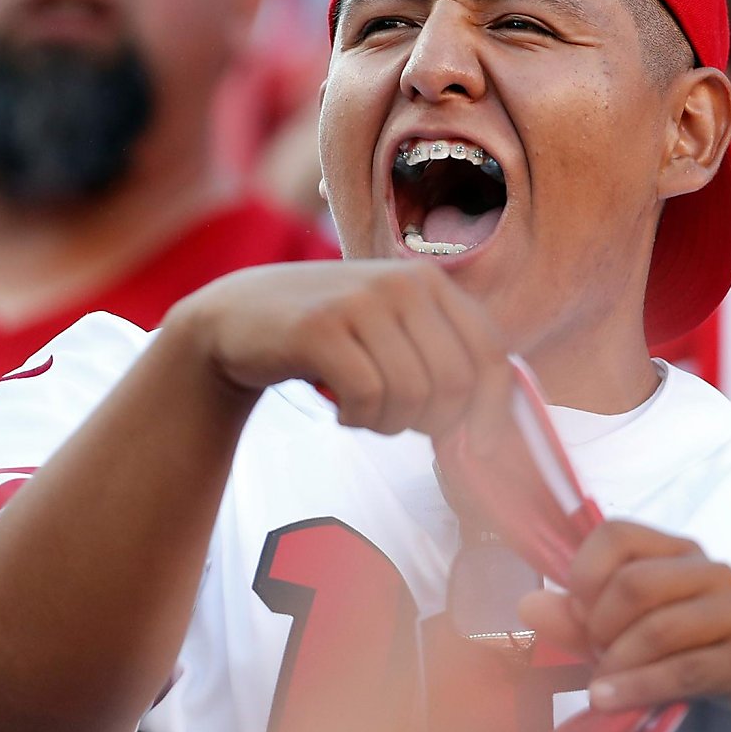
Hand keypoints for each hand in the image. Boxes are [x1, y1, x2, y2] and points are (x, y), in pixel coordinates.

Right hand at [169, 260, 512, 439]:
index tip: (478, 449)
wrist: (238, 317)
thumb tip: (492, 425)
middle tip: (397, 423)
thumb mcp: (391, 329)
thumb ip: (441, 357)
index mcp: (429, 282)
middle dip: (431, 423)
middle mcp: (401, 282)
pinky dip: (359, 419)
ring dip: (389, 424)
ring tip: (364, 412)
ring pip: (411, 395)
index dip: (491, 410)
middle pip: (454, 383)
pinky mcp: (320, 327)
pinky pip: (368, 397)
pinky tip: (341, 411)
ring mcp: (359, 301)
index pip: (489, 353)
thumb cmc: (327, 334)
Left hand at [517, 520, 730, 731]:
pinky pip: (685, 670)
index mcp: (676, 553)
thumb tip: (528, 604)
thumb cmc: (682, 674)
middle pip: (635, 582)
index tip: (576, 615)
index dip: (584, 574)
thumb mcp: (621, 647)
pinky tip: (611, 702)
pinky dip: (639, 688)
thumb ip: (577, 624)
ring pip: (659, 628)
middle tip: (593, 658)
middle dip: (600, 627)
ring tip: (600, 688)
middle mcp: (710, 572)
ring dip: (618, 664)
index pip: (617, 534)